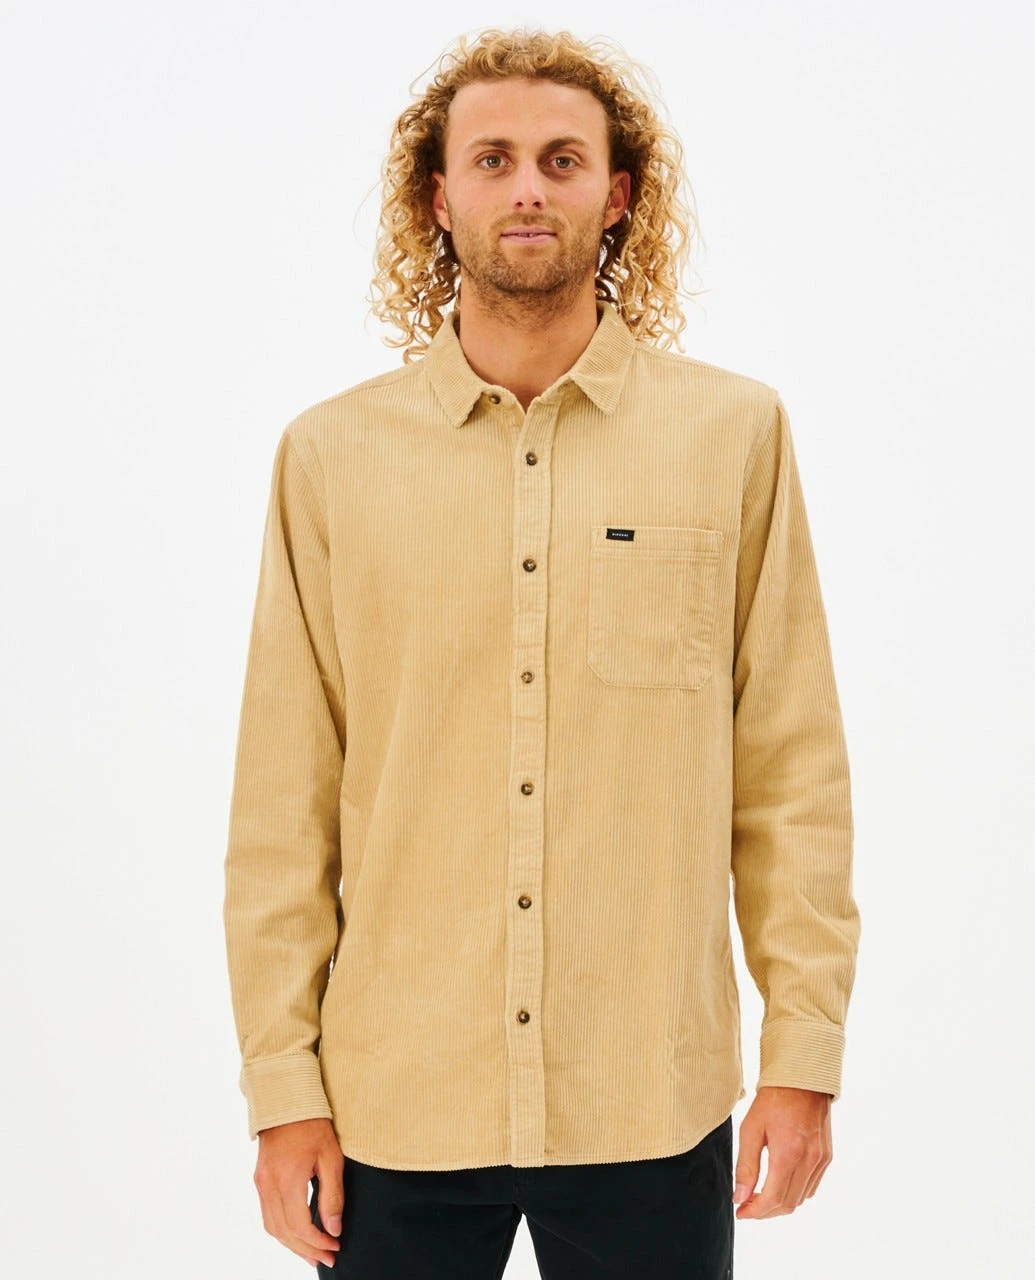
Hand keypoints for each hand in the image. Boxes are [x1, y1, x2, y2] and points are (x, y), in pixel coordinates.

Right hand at [253, 1117, 344, 1267]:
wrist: (286, 1099)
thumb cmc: (313, 1123)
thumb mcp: (331, 1156)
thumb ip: (332, 1195)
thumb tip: (334, 1228)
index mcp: (288, 1179)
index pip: (299, 1226)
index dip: (318, 1242)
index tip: (335, 1246)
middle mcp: (269, 1185)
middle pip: (284, 1232)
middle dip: (306, 1250)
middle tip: (327, 1258)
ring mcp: (261, 1183)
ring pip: (272, 1227)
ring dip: (292, 1245)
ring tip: (312, 1254)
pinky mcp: (260, 1179)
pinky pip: (268, 1214)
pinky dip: (282, 1230)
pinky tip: (296, 1234)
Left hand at [732, 1086, 832, 1218]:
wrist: (802, 1079)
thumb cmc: (773, 1099)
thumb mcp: (751, 1128)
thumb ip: (746, 1166)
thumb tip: (740, 1197)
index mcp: (788, 1154)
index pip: (773, 1199)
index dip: (755, 1212)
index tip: (740, 1212)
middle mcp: (809, 1161)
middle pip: (788, 1204)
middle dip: (765, 1211)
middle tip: (747, 1206)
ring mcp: (821, 1160)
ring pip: (801, 1199)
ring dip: (780, 1204)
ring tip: (760, 1196)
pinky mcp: (827, 1157)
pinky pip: (811, 1187)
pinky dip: (795, 1192)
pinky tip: (780, 1184)